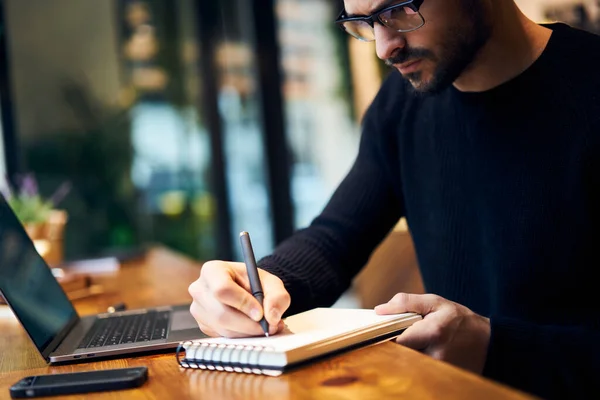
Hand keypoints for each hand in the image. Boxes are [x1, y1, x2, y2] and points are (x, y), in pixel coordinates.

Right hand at [188, 261, 290, 337]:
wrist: (249, 290)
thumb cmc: (257, 283)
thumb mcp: (272, 283)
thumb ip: (277, 297)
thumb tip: (272, 317)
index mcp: (212, 270)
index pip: (222, 289)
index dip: (242, 303)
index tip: (260, 313)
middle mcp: (200, 289)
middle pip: (221, 313)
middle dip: (248, 324)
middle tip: (269, 326)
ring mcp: (198, 308)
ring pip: (223, 328)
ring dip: (248, 332)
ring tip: (266, 326)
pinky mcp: (203, 324)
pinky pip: (223, 336)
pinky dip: (242, 336)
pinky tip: (253, 328)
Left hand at [375, 293, 490, 373]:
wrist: (490, 344)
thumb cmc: (461, 320)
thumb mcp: (436, 302)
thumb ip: (406, 303)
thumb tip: (379, 310)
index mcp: (433, 332)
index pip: (397, 341)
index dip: (386, 336)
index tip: (381, 331)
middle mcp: (436, 354)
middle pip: (400, 355)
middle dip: (395, 346)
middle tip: (394, 337)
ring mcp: (439, 370)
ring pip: (408, 364)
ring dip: (405, 355)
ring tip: (413, 344)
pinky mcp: (441, 379)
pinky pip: (418, 371)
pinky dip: (414, 362)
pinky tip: (419, 354)